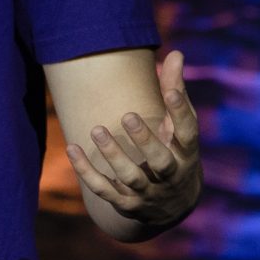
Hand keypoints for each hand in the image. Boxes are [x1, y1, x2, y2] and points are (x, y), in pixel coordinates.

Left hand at [65, 49, 200, 230]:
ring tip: (97, 129)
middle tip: (129, 115)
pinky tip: (72, 148)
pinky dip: (86, 171)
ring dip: (113, 156)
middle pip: (160, 162)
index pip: (188, 133)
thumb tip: (176, 53)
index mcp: (186, 154)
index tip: (171, 90)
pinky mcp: (126, 204)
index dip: (181, 112)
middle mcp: (170, 176)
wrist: (172, 206)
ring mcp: (148, 193)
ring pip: (130, 177)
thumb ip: (175, 90)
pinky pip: (104, 190)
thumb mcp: (178, 126)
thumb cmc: (175, 152)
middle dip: (145, 141)